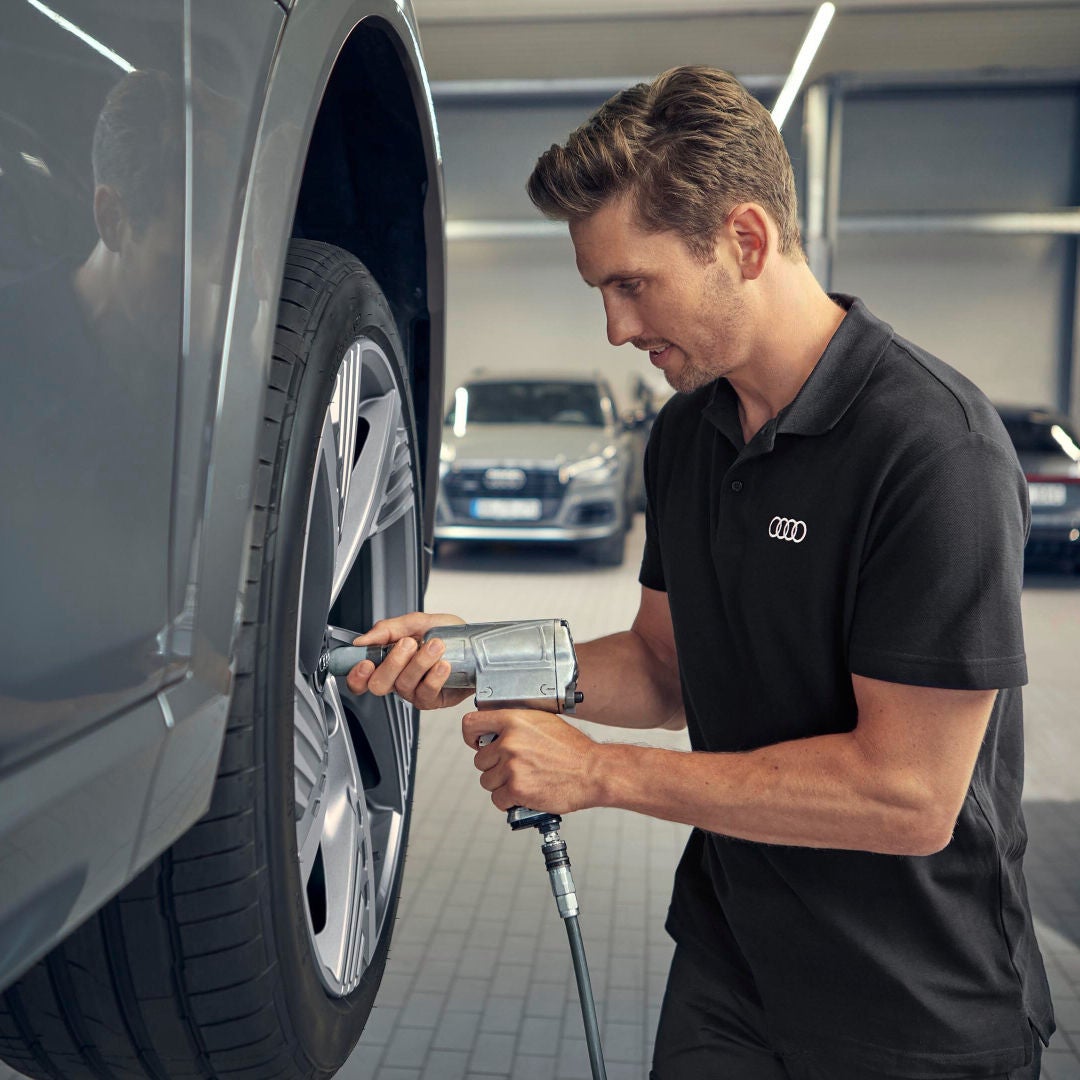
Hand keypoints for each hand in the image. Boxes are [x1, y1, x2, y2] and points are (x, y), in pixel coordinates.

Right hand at [342, 611, 471, 709]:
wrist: (477, 643)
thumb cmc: (448, 633)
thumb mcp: (417, 621)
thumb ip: (388, 628)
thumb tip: (363, 640)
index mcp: (388, 661)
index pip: (361, 678)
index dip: (357, 675)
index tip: (366, 662)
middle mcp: (399, 679)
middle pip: (379, 684)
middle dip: (392, 662)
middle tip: (409, 643)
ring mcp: (415, 691)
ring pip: (404, 685)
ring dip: (420, 662)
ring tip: (435, 646)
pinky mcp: (434, 699)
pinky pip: (427, 692)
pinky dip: (434, 676)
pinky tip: (443, 664)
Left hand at [462, 708, 602, 814]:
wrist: (593, 771)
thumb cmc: (573, 749)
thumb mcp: (543, 722)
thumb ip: (516, 725)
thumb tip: (496, 733)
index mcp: (513, 720)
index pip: (471, 724)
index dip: (471, 736)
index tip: (477, 743)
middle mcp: (509, 742)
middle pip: (480, 760)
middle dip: (494, 766)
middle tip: (515, 768)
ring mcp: (511, 766)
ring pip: (487, 781)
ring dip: (501, 785)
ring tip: (523, 780)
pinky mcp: (516, 789)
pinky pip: (498, 799)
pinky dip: (509, 801)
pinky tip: (525, 794)